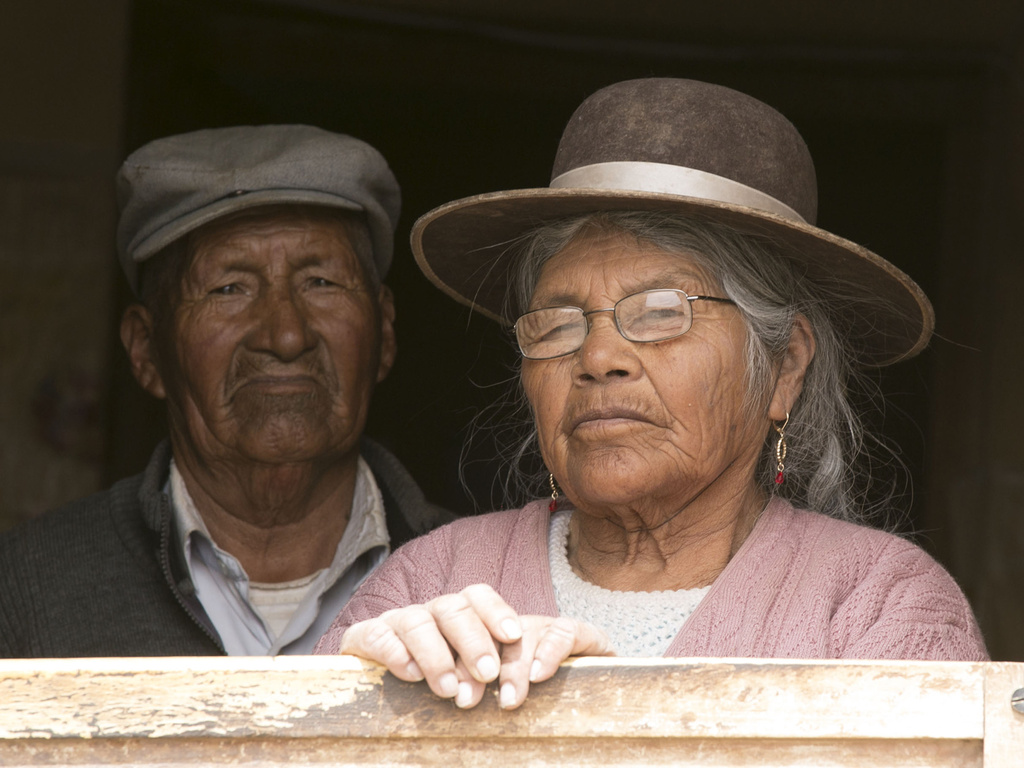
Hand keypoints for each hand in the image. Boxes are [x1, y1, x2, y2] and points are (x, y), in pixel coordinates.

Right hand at [339, 583, 613, 708]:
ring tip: (450, 690)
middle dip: (473, 640)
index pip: (478, 596)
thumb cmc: (438, 680)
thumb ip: (493, 669)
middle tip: (488, 675)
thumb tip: (532, 679)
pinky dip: (394, 651)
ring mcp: (395, 623)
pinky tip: (410, 673)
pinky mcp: (363, 639)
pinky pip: (377, 635)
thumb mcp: (469, 672)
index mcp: (457, 613)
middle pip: (453, 608)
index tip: (515, 636)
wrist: (374, 682)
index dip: (497, 611)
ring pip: (417, 621)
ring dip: (437, 655)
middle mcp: (428, 612)